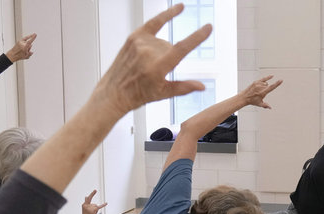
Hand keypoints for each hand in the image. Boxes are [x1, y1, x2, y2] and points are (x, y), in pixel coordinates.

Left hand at [6, 33, 36, 62]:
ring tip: (23, 49)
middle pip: (29, 44)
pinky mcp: (19, 41)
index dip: (33, 38)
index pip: (29, 41)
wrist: (12, 54)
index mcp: (24, 48)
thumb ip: (30, 54)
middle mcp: (22, 44)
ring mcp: (20, 42)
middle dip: (29, 48)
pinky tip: (30, 36)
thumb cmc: (18, 56)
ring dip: (27, 45)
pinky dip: (27, 37)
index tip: (35, 34)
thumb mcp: (25, 57)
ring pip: (27, 42)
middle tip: (26, 51)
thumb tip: (32, 52)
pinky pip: (25, 38)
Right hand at [80, 190, 106, 213]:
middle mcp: (86, 205)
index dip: (92, 194)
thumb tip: (86, 196)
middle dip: (94, 206)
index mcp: (84, 205)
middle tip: (93, 200)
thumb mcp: (85, 209)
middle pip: (94, 204)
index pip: (88, 198)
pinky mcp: (93, 210)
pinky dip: (103, 205)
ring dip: (95, 211)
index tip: (95, 190)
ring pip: (96, 207)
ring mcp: (90, 208)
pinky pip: (99, 207)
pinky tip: (106, 203)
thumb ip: (86, 202)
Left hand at [95, 3, 212, 115]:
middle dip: (170, 58)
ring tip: (147, 64)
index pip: (182, 48)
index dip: (197, 37)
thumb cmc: (137, 95)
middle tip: (155, 72)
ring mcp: (140, 43)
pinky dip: (167, 15)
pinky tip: (180, 8)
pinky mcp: (135, 36)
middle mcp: (148, 52)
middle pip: (171, 48)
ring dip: (162, 50)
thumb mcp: (163, 94)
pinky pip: (155, 22)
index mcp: (157, 67)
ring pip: (164, 41)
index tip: (208, 28)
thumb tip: (202, 86)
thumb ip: (184, 88)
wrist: (114, 92)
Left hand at [242, 75, 282, 108]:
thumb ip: (265, 105)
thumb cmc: (252, 101)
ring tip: (258, 90)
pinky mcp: (256, 82)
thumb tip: (270, 107)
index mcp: (262, 93)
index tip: (281, 80)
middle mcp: (260, 87)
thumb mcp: (259, 104)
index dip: (277, 83)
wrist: (244, 97)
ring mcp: (258, 84)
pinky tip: (272, 76)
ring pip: (266, 83)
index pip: (271, 87)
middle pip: (268, 86)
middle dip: (266, 89)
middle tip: (260, 93)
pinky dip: (267, 77)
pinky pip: (263, 78)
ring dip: (264, 86)